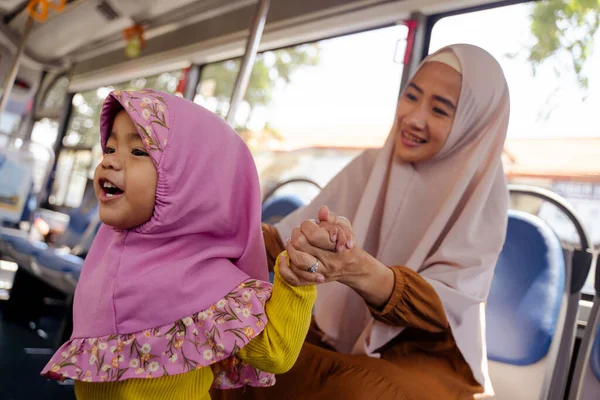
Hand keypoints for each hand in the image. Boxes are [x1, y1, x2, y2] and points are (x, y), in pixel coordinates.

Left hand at [280, 207, 394, 306]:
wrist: (353, 267)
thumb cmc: (346, 243)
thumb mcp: (345, 227)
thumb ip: (332, 218)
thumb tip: (322, 210)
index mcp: (335, 246)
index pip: (312, 233)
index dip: (307, 225)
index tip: (311, 225)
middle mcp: (327, 261)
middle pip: (301, 244)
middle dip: (296, 234)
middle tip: (300, 232)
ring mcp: (319, 273)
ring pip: (297, 262)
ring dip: (290, 248)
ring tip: (292, 242)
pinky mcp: (312, 281)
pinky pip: (294, 280)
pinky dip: (284, 269)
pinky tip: (284, 257)